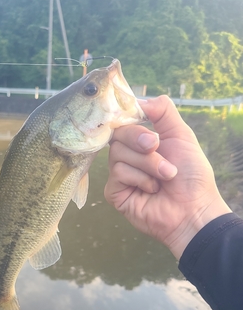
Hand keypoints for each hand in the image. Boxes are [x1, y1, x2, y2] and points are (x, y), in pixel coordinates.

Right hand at [104, 95, 230, 258]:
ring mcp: (120, 175)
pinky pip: (117, 174)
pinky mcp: (115, 193)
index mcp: (142, 141)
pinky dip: (139, 180)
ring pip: (117, 155)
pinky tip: (151, 190)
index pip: (124, 121)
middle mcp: (128, 156)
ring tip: (164, 178)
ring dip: (147, 164)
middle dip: (142, 142)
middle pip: (118, 135)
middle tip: (158, 148)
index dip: (130, 119)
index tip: (142, 119)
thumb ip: (163, 111)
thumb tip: (139, 100)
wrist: (193, 209)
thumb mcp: (181, 135)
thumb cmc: (191, 175)